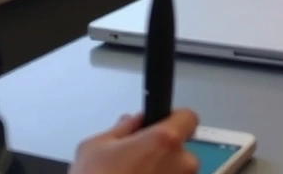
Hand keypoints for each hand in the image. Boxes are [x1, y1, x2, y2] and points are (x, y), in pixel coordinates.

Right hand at [70, 110, 198, 173]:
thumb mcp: (94, 148)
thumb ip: (121, 129)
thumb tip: (132, 122)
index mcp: (163, 140)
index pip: (188, 117)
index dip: (175, 119)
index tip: (164, 124)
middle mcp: (181, 164)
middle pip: (182, 151)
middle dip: (163, 155)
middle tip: (137, 163)